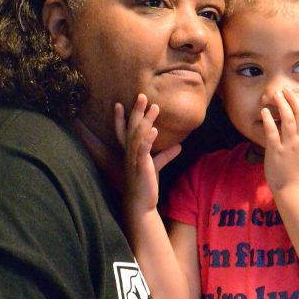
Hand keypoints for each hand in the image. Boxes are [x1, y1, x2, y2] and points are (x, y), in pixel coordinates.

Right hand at [114, 94, 180, 208]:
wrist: (141, 203)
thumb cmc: (146, 183)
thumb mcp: (155, 166)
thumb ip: (165, 155)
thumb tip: (179, 145)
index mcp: (130, 152)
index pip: (123, 132)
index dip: (120, 119)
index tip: (119, 104)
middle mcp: (129, 153)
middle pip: (131, 128)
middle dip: (136, 111)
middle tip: (142, 95)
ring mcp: (134, 160)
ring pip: (138, 137)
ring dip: (146, 121)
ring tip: (155, 107)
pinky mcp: (142, 168)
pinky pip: (143, 152)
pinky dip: (148, 141)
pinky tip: (154, 131)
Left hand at [261, 89, 298, 193]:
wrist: (295, 190)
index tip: (296, 95)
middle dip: (294, 99)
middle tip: (286, 90)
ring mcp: (290, 146)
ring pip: (289, 120)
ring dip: (282, 105)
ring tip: (276, 95)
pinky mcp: (276, 152)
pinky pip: (272, 132)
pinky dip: (268, 120)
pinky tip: (263, 112)